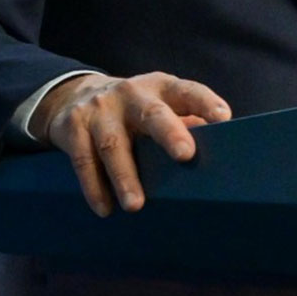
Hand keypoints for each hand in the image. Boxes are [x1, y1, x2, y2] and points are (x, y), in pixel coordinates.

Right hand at [30, 71, 231, 216]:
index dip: (206, 103)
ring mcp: (100, 110)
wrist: (73, 96)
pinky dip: (94, 187)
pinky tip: (105, 208)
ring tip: (136, 206)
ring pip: (113, 144)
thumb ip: (187, 121)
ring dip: (125, 176)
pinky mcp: (73, 127)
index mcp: (161, 87)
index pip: (188, 92)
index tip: (223, 118)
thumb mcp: (160, 106)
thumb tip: (222, 148)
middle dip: (169, 133)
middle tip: (186, 155)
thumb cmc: (134, 110)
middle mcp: (131, 94)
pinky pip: (83, 160)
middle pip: (152, 114)